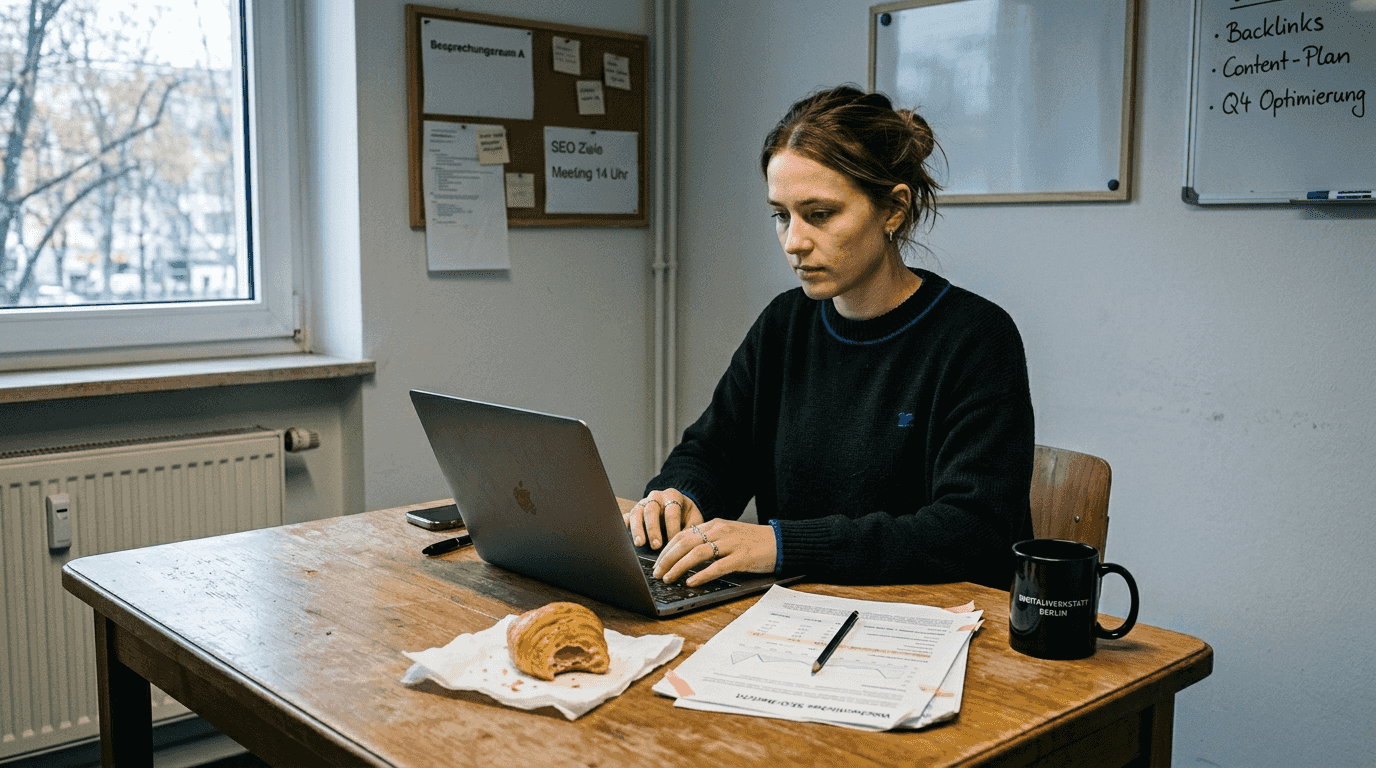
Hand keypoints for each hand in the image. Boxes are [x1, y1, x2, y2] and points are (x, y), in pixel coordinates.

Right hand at [623, 489, 703, 549]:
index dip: (672, 527)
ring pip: (637, 513)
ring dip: (637, 529)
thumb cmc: (687, 516)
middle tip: (656, 545)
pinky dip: (625, 525)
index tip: (673, 541)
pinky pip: (626, 516)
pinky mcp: (634, 511)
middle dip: (653, 529)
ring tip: (639, 544)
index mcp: (673, 496)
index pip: (671, 510)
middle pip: (651, 510)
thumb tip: (687, 546)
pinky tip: (625, 536)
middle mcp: (656, 497)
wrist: (678, 507)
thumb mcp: (694, 518)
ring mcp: (643, 503)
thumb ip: (691, 529)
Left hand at [653, 519, 776, 586]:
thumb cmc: (752, 541)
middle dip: (667, 559)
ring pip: (697, 553)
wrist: (779, 541)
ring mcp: (731, 543)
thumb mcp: (726, 536)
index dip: (666, 549)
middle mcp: (720, 531)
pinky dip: (702, 574)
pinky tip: (692, 582)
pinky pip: (718, 566)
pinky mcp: (742, 557)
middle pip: (685, 543)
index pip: (682, 535)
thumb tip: (684, 556)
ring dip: (679, 567)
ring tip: (669, 578)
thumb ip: (708, 541)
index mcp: (714, 525)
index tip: (657, 563)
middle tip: (657, 573)